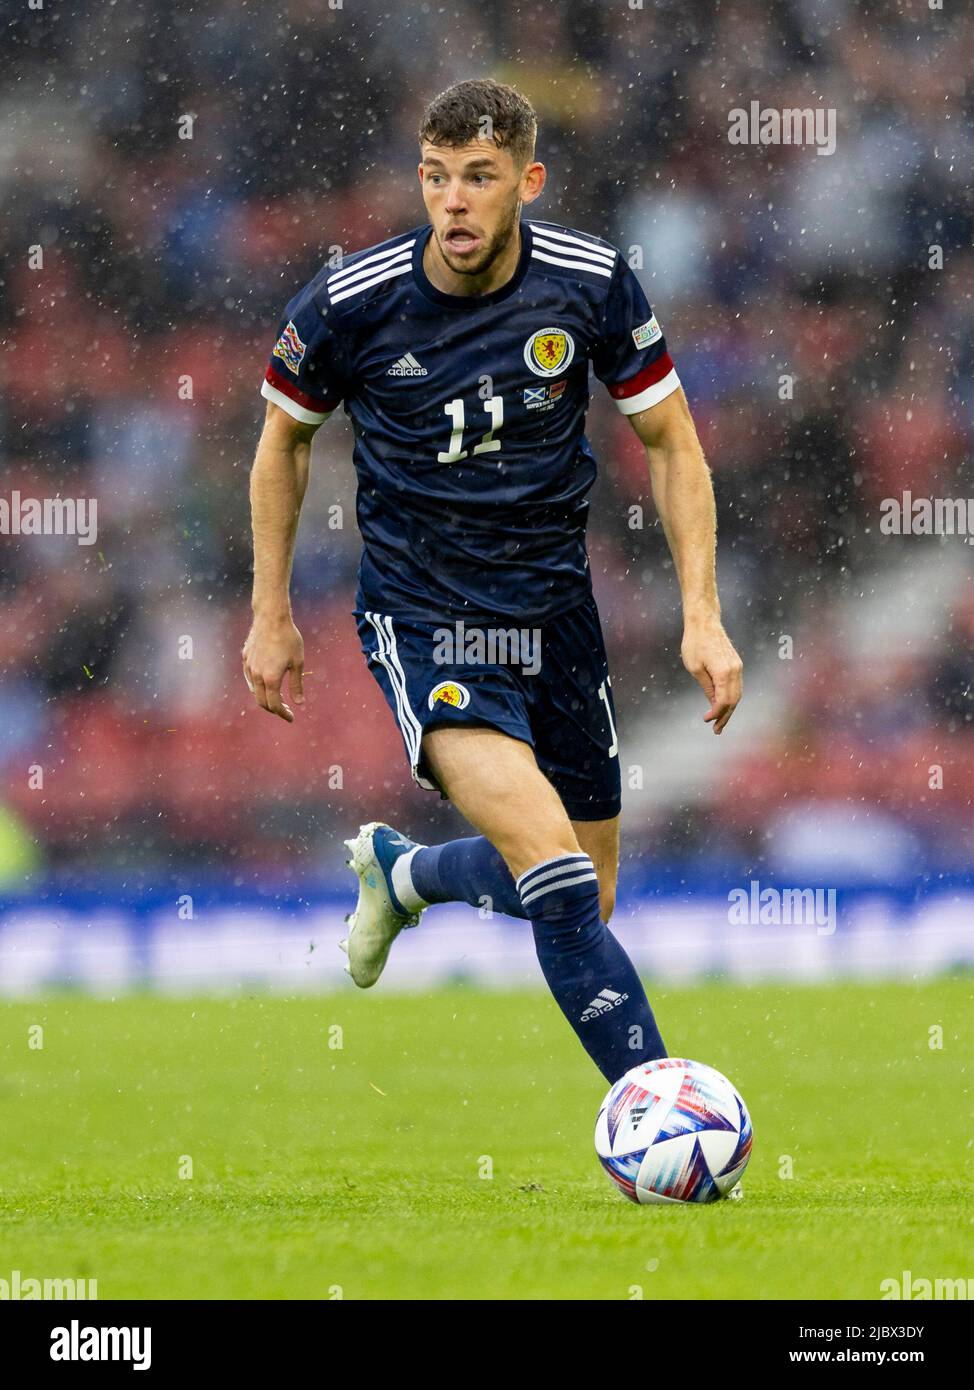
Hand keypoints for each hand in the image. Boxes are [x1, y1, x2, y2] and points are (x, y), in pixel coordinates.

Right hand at [242, 614, 304, 721]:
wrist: (271, 618)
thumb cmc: (288, 639)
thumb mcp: (298, 663)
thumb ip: (297, 685)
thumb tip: (299, 703)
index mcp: (271, 679)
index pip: (274, 705)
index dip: (283, 714)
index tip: (291, 718)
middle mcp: (257, 676)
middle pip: (262, 701)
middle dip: (274, 709)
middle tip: (285, 710)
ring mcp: (249, 667)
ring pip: (254, 691)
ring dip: (264, 698)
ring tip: (276, 698)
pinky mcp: (245, 658)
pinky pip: (250, 678)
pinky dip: (257, 686)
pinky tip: (265, 683)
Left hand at [681, 618, 742, 734]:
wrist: (704, 622)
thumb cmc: (695, 643)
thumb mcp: (695, 668)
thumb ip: (707, 687)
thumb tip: (713, 704)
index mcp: (724, 672)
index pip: (723, 700)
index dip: (716, 713)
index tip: (706, 720)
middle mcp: (735, 671)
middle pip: (734, 700)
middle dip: (725, 716)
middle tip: (717, 730)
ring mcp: (737, 667)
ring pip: (737, 694)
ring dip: (729, 709)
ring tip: (720, 722)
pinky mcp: (736, 664)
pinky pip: (736, 686)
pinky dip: (731, 698)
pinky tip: (722, 706)